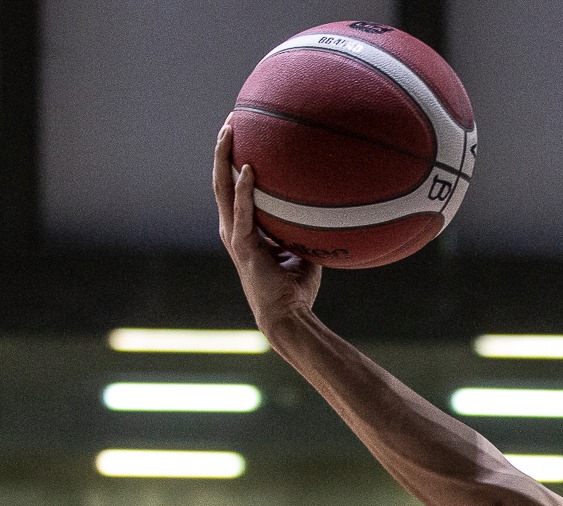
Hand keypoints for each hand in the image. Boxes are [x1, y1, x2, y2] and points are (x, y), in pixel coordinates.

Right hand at [214, 120, 321, 333]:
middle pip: (220, 180)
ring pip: (222, 189)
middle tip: (232, 119)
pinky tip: (249, 169)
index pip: (233, 188)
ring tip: (230, 130)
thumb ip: (306, 228)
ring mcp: (235, 236)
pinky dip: (244, 190)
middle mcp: (232, 228)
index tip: (243, 133)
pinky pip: (243, 212)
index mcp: (243, 228)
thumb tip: (329, 208)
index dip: (233, 160)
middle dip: (223, 148)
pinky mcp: (244, 246)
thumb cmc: (297, 287)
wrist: (287, 316)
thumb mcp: (304, 250)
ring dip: (224, 158)